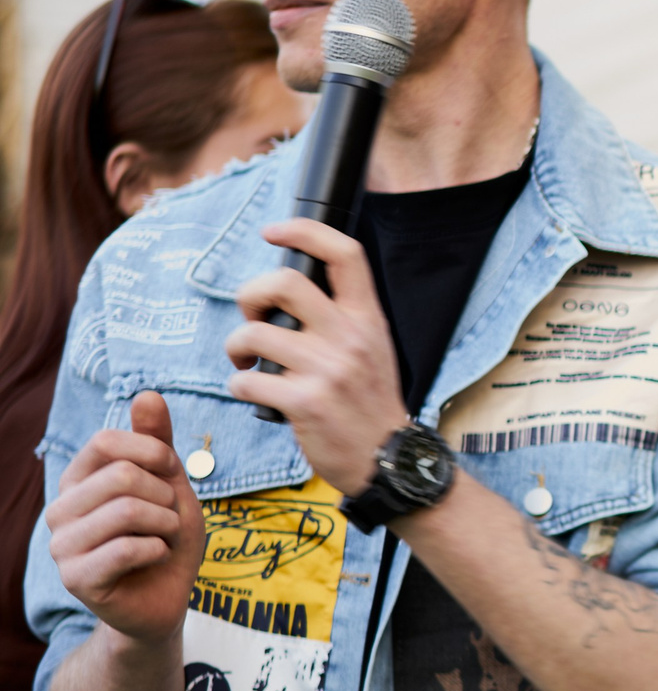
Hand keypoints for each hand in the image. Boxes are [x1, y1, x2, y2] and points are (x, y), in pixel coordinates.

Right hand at [45, 390, 204, 644]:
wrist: (166, 598)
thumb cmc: (165, 537)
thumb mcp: (170, 483)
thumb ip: (157, 441)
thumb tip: (147, 393)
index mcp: (78, 480)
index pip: (107, 441)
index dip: (154, 453)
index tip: (170, 475)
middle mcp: (60, 508)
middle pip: (123, 476)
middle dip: (165, 497)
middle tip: (168, 519)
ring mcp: (62, 544)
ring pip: (127, 511)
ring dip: (165, 525)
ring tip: (162, 539)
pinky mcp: (76, 578)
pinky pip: (129, 548)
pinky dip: (159, 550)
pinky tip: (156, 559)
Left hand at [223, 219, 407, 491]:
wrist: (388, 459)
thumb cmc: (369, 403)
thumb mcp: (372, 349)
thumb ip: (340, 319)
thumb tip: (284, 293)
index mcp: (368, 318)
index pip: (344, 254)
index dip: (304, 231)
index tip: (274, 231)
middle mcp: (350, 337)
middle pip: (282, 282)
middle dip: (250, 295)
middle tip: (251, 317)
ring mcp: (328, 370)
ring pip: (253, 333)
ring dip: (235, 347)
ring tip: (245, 362)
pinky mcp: (305, 403)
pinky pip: (246, 380)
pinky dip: (240, 384)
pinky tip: (255, 393)